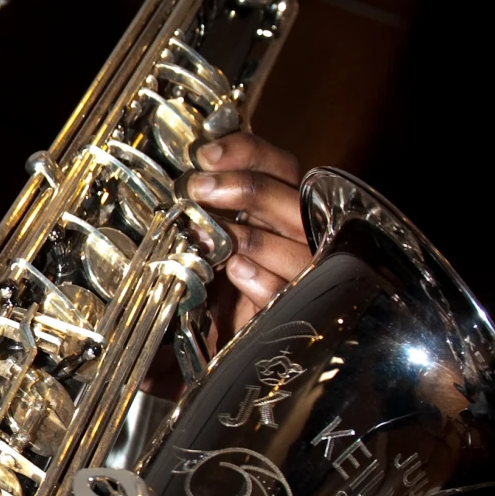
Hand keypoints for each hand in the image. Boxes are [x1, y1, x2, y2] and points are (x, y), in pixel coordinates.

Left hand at [185, 133, 310, 333]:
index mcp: (279, 206)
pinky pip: (285, 290)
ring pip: (295, 244)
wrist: (214, 342)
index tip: (206, 155)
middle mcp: (298, 234)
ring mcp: (300, 272)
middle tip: (199, 188)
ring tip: (206, 234)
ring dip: (247, 234)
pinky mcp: (290, 310)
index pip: (279, 165)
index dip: (247, 152)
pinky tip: (235, 269)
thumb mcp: (210, 236)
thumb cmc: (215, 282)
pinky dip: (260, 278)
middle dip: (245, 188)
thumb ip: (211, 204)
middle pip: (292, 198)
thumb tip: (194, 171)